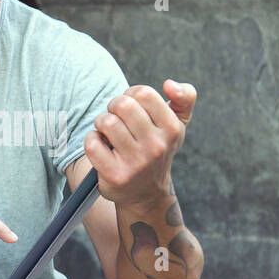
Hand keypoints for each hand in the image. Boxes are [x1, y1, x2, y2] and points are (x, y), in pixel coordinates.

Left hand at [83, 80, 196, 206]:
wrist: (147, 193)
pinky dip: (92, 140)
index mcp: (172, 129)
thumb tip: (169, 84)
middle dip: (114, 106)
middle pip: (122, 105)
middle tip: (116, 117)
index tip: (131, 106)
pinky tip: (101, 146)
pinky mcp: (115, 176)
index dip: (131, 94)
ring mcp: (136, 163)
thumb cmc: (158, 148)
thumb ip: (185, 97)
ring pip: (106, 122)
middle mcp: (156, 147)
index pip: (143, 93)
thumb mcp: (177, 124)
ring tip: (108, 131)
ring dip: (101, 122)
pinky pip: (93, 143)